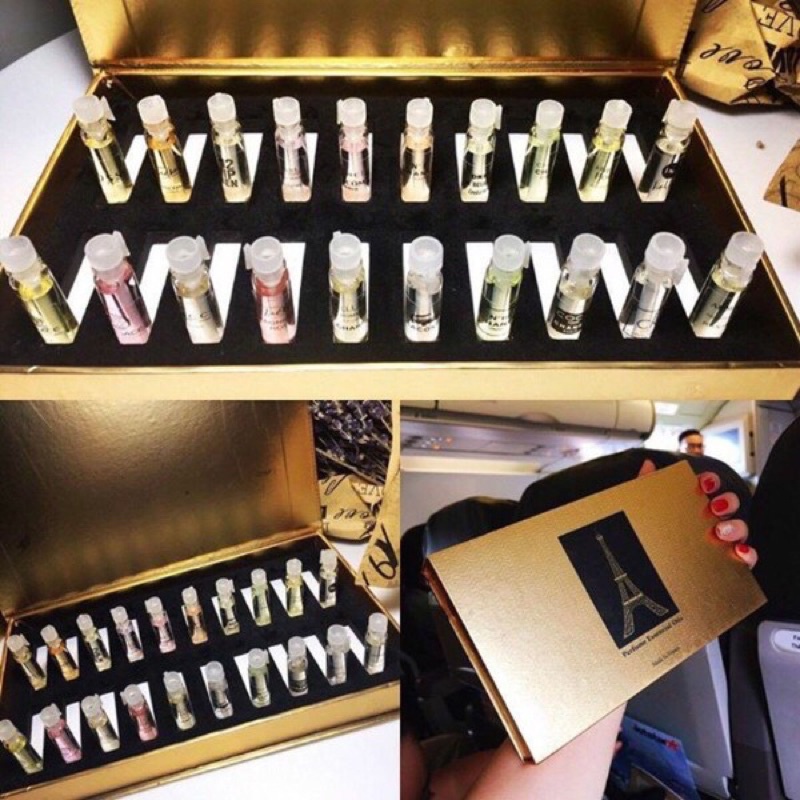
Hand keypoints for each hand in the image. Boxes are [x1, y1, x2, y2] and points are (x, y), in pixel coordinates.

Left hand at [638, 459, 756, 567]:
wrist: (642, 578)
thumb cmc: (644, 540)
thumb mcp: (641, 511)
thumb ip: (645, 487)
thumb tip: (648, 464)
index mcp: (691, 505)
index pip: (707, 486)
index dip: (710, 481)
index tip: (704, 483)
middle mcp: (708, 521)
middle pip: (728, 504)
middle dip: (727, 502)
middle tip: (714, 507)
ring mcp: (719, 542)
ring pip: (739, 528)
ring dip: (736, 526)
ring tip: (721, 531)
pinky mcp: (726, 564)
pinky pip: (745, 558)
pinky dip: (747, 554)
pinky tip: (739, 552)